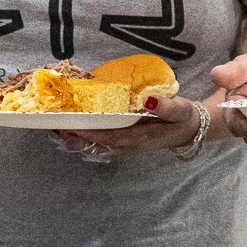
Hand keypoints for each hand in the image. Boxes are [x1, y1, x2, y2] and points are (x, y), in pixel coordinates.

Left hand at [59, 93, 208, 155]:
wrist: (191, 130)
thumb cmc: (184, 118)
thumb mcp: (181, 110)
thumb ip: (166, 106)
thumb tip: (148, 100)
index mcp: (140, 138)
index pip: (109, 136)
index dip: (89, 131)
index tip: (71, 123)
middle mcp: (130, 146)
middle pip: (97, 144)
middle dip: (75, 136)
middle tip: (55, 125)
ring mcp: (126, 147)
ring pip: (97, 146)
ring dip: (78, 139)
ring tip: (59, 129)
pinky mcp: (125, 144)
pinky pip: (101, 144)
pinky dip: (87, 138)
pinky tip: (76, 131)